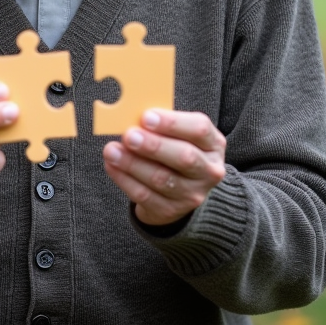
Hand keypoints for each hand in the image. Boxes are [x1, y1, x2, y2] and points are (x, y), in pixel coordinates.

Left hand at [102, 109, 226, 226]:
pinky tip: (112, 166)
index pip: (199, 130)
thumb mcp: (179, 135)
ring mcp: (192, 194)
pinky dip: (125, 179)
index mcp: (213, 144)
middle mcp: (209, 171)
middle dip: (153, 146)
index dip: (172, 123)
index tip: (146, 116)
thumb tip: (130, 114)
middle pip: (184, 157)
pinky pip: (145, 195)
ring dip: (133, 163)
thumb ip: (161, 125)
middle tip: (129, 136)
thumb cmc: (175, 149)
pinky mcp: (171, 210)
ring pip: (161, 179)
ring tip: (112, 150)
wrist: (180, 190)